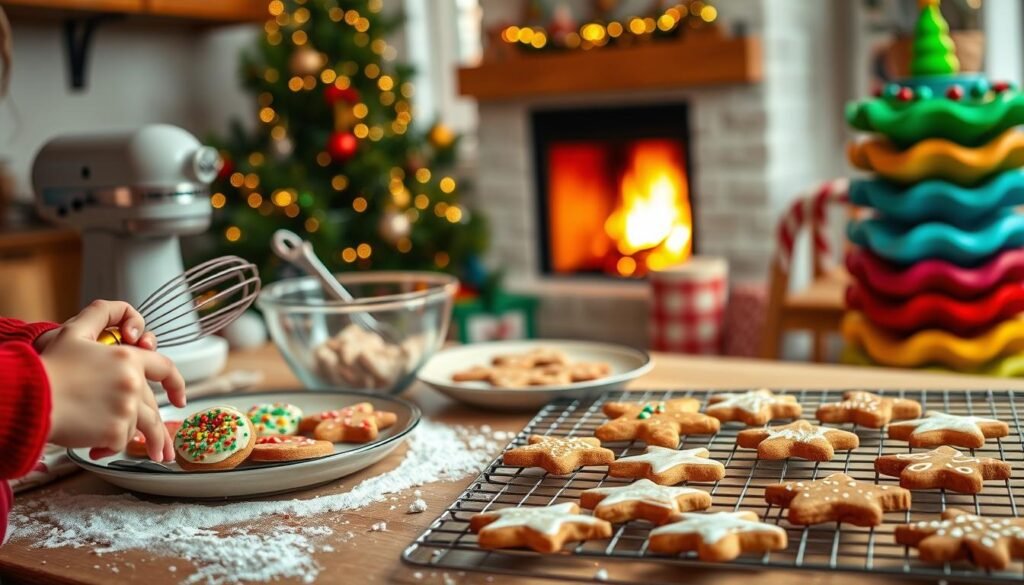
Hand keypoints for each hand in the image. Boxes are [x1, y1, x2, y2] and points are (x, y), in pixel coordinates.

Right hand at [41, 300, 186, 461]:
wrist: (30, 398)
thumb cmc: (48, 368)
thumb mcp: (74, 332)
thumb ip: (101, 316)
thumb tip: (123, 319)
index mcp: (128, 358)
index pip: (165, 368)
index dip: (176, 385)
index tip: (180, 400)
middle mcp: (132, 383)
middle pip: (152, 407)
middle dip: (159, 429)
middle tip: (164, 447)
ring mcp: (126, 408)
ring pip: (140, 426)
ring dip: (141, 441)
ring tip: (153, 456)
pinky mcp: (116, 431)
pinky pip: (122, 442)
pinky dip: (111, 446)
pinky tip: (96, 447)